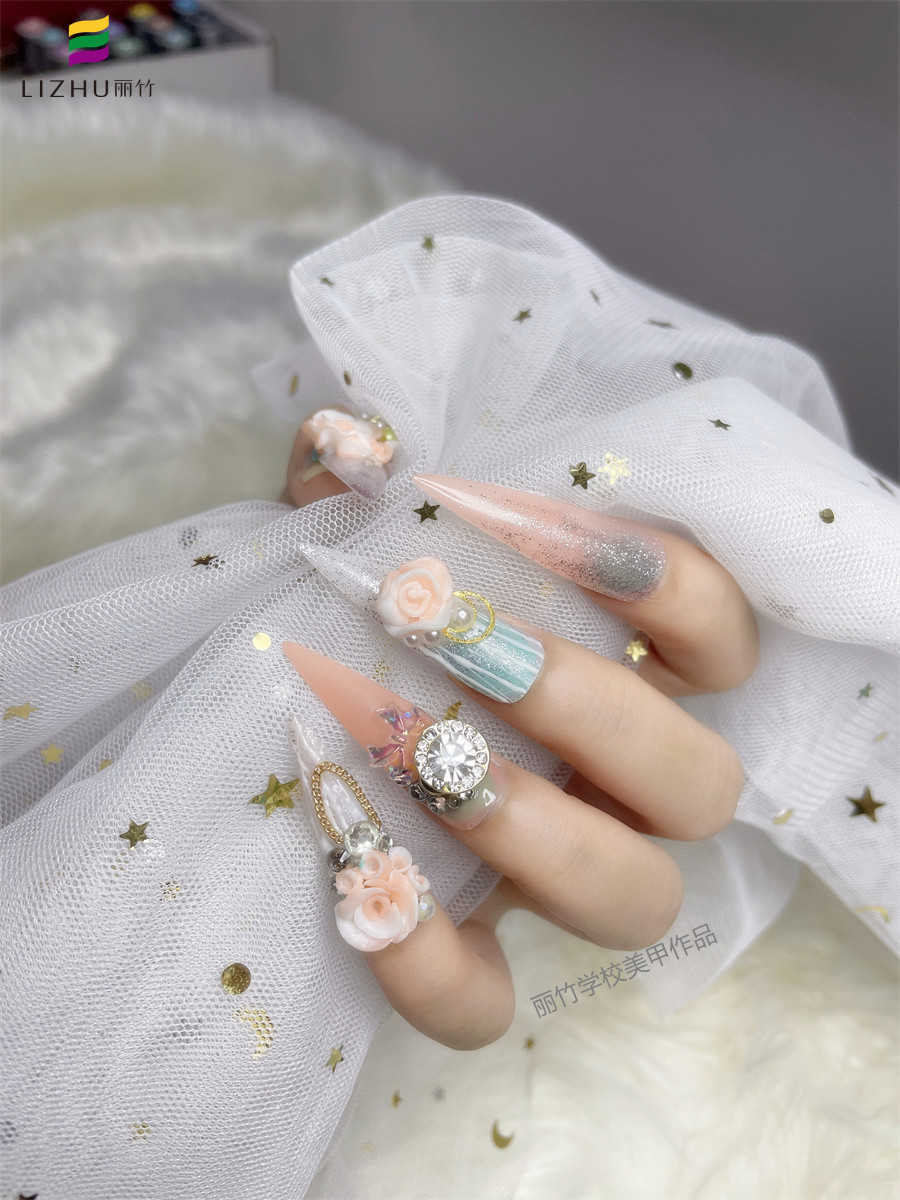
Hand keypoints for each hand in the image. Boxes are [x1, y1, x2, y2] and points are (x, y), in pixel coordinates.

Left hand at [282, 449, 755, 1048]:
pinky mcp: (468, 950)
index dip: (669, 587)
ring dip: (538, 831)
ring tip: (422, 759)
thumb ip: (356, 485)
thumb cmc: (342, 616)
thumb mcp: (348, 537)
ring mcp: (549, 874)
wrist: (269, 717)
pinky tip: (358, 885)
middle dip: (590, 706)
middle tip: (455, 637)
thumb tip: (350, 445)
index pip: (718, 636)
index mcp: (621, 671)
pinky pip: (486, 1003)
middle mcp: (613, 782)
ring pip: (637, 898)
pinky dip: (430, 961)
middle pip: (700, 782)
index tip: (549, 531)